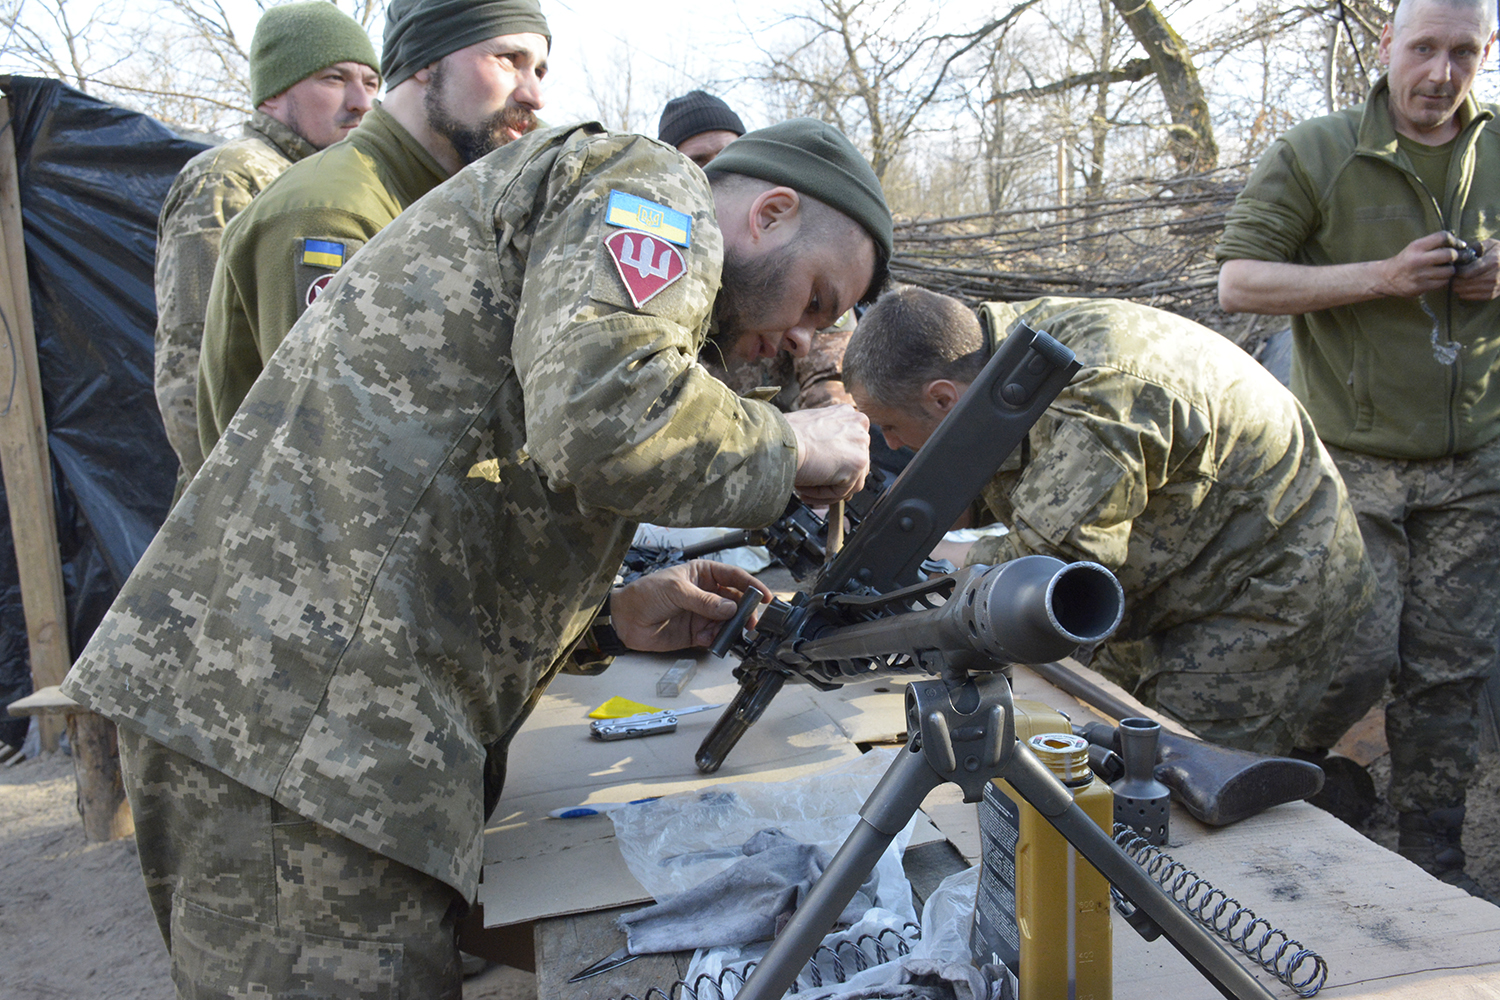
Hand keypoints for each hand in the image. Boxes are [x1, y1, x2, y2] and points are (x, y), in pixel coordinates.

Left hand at [609, 560, 772, 650]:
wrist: (624, 620)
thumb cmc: (645, 594)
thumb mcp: (676, 590)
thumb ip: (704, 601)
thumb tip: (730, 608)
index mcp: (703, 574)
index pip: (734, 576)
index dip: (752, 586)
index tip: (765, 597)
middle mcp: (707, 593)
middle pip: (736, 601)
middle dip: (745, 611)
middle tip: (751, 621)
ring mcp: (703, 614)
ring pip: (729, 621)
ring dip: (734, 627)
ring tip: (734, 632)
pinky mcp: (697, 634)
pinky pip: (716, 637)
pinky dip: (719, 640)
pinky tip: (715, 641)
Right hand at [784, 404, 869, 503]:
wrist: (776, 442)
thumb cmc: (783, 435)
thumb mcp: (808, 429)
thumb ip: (825, 441)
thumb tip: (828, 461)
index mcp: (847, 414)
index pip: (849, 446)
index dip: (833, 465)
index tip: (818, 474)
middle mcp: (859, 425)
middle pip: (854, 464)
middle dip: (832, 479)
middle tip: (810, 485)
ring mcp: (861, 443)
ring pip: (851, 480)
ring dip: (826, 490)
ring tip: (804, 491)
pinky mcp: (858, 463)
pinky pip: (843, 491)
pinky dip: (823, 495)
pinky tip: (805, 491)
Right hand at [1376, 231, 1469, 297]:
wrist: (1386, 278)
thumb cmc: (1406, 260)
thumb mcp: (1415, 247)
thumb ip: (1434, 244)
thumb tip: (1461, 245)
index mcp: (1417, 246)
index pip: (1443, 237)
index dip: (1455, 241)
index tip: (1459, 245)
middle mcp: (1418, 260)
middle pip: (1450, 255)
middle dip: (1455, 257)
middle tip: (1452, 259)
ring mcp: (1420, 275)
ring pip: (1449, 271)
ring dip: (1450, 270)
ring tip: (1443, 269)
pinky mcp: (1421, 287)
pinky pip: (1443, 283)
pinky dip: (1443, 280)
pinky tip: (1437, 278)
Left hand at [1454, 238, 1499, 301]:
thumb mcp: (1491, 244)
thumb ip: (1476, 247)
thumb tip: (1461, 253)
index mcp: (1493, 261)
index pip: (1467, 272)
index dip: (1456, 272)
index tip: (1453, 268)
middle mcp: (1495, 276)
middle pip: (1465, 283)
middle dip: (1455, 280)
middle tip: (1451, 276)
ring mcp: (1495, 286)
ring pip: (1467, 291)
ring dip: (1458, 288)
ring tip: (1455, 281)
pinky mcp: (1494, 294)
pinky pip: (1474, 297)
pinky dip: (1465, 294)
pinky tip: (1463, 288)